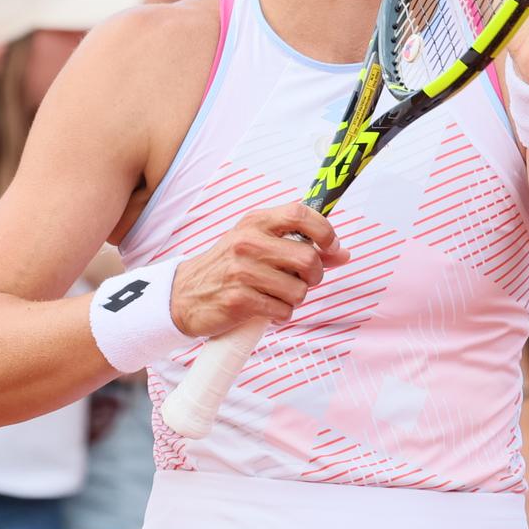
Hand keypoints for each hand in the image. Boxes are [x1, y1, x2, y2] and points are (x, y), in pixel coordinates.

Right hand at [169, 203, 349, 337]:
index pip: (300, 213)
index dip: (325, 231)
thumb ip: (301, 246)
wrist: (184, 295)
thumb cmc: (230, 267)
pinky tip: (265, 309)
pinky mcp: (239, 300)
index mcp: (256, 223)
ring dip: (295, 299)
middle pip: (308, 259)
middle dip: (314, 276)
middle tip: (301, 280)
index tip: (331, 247)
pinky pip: (283, 311)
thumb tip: (343, 253)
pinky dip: (280, 315)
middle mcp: (248, 243)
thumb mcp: (260, 246)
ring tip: (276, 295)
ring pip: (299, 290)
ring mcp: (242, 271)